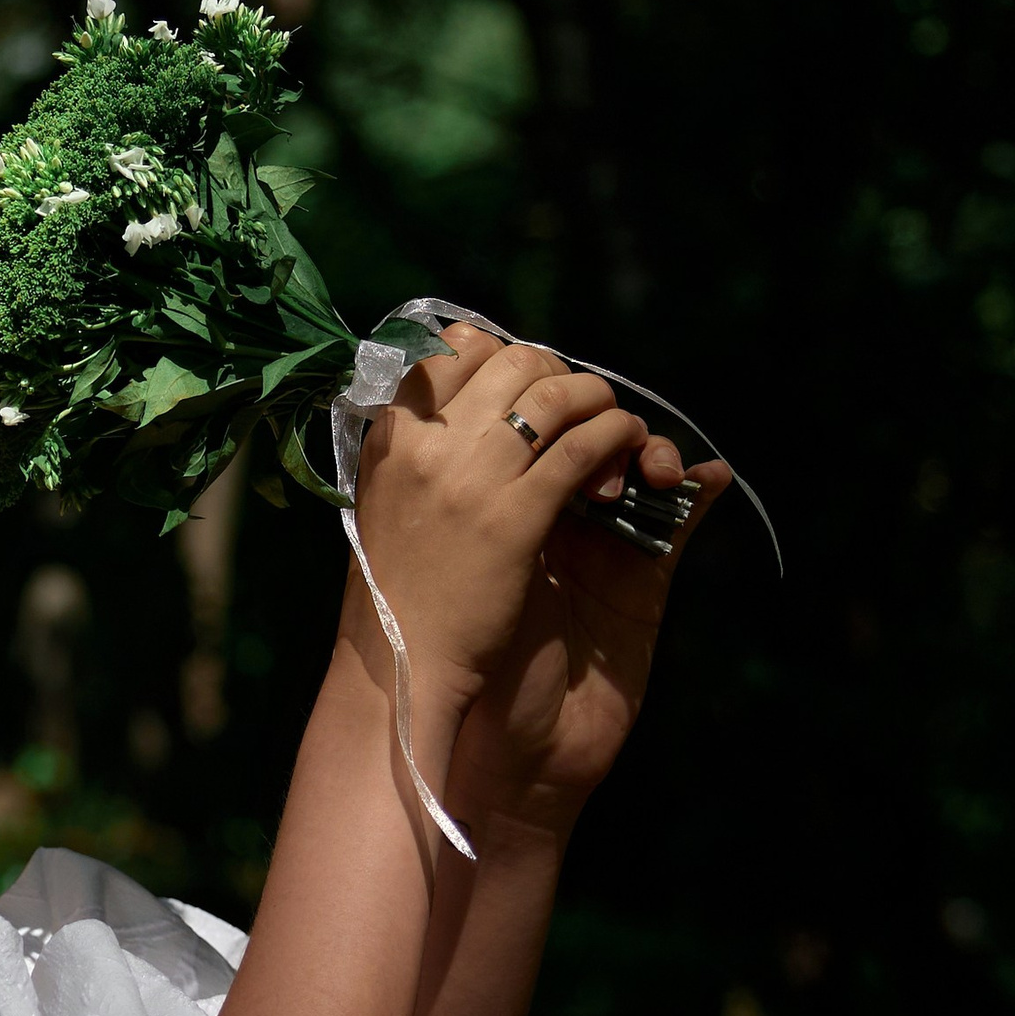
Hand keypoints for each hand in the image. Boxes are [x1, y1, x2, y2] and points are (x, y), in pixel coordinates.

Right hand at [342, 326, 649, 715]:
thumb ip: (417, 450)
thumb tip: (455, 404)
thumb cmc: (397, 593)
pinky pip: (583, 448)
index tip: (529, 386)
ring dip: (598, 402)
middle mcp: (427, 444)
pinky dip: (616, 439)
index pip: (456, 348)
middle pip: (515, 361)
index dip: (506, 356)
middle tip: (578, 411)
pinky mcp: (518, 517)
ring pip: (556, 395)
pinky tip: (627, 451)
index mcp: (390, 436)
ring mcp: (472, 477)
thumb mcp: (387, 502)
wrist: (403, 667)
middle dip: (560, 376)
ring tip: (613, 430)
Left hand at [450, 412, 732, 840]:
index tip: (543, 414)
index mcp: (496, 509)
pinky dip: (699, 489)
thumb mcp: (465, 577)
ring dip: (645, 449)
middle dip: (595, 419)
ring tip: (646, 472)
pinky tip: (709, 476)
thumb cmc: (472, 667)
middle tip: (592, 444)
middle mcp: (549, 516)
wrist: (514, 751)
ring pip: (634, 465)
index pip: (526, 428)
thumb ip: (473, 507)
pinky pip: (681, 519)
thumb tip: (461, 427)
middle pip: (584, 433)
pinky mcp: (647, 577)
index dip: (544, 407)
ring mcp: (601, 544)